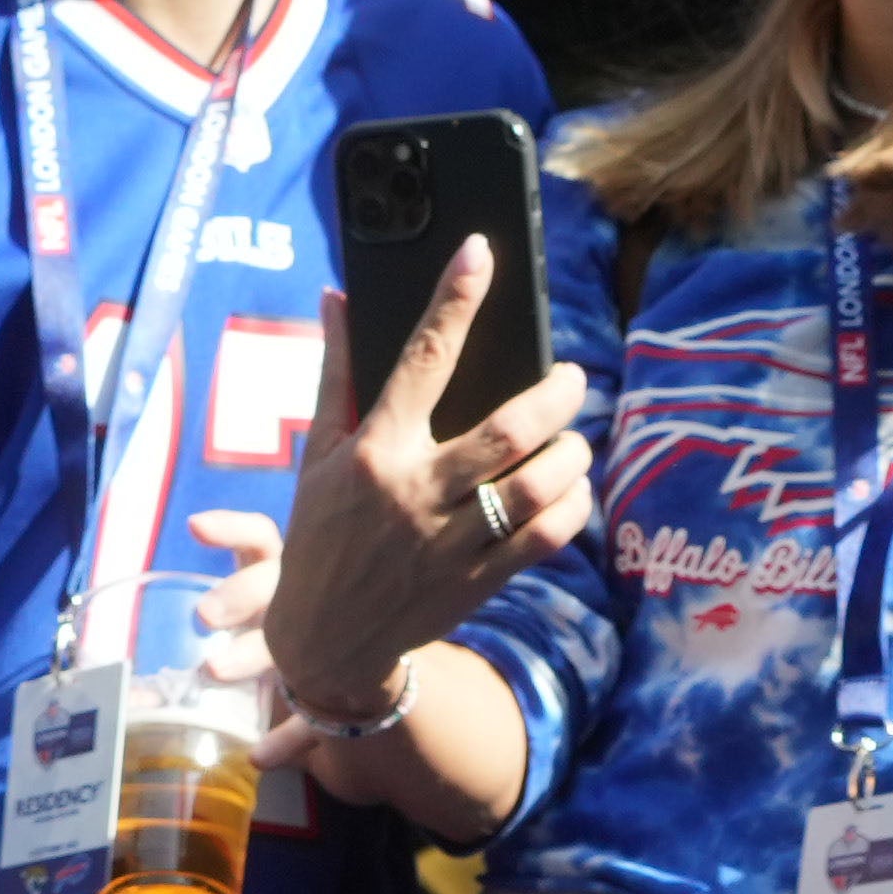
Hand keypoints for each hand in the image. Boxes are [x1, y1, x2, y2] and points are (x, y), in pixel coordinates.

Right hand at [263, 236, 592, 721]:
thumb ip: (334, 373)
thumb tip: (336, 298)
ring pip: (534, 487)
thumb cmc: (321, 535)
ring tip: (576, 436)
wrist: (325, 639)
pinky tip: (572, 489)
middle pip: (506, 431)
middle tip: (572, 378)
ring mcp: (450, 542)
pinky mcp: (477, 581)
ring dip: (571, 453)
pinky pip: (543, 539)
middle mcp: (414, 493)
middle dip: (555, 395)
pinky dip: (570, 508)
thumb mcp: (317, 454)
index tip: (480, 253)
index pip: (421, 360)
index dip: (454, 300)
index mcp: (373, 452)